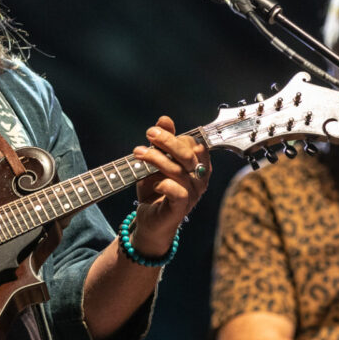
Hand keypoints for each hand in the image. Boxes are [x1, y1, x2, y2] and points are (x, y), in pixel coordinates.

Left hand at [129, 116, 210, 255]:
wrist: (150, 220)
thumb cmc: (156, 188)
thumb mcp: (157, 161)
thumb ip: (163, 141)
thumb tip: (165, 119)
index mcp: (199, 164)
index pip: (193, 144)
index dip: (174, 136)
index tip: (154, 131)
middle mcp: (200, 179)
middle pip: (188, 155)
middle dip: (167, 141)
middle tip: (149, 134)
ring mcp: (192, 195)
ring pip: (179, 171)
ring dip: (156, 159)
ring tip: (138, 153)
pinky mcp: (180, 209)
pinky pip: (180, 193)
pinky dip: (166, 184)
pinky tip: (154, 182)